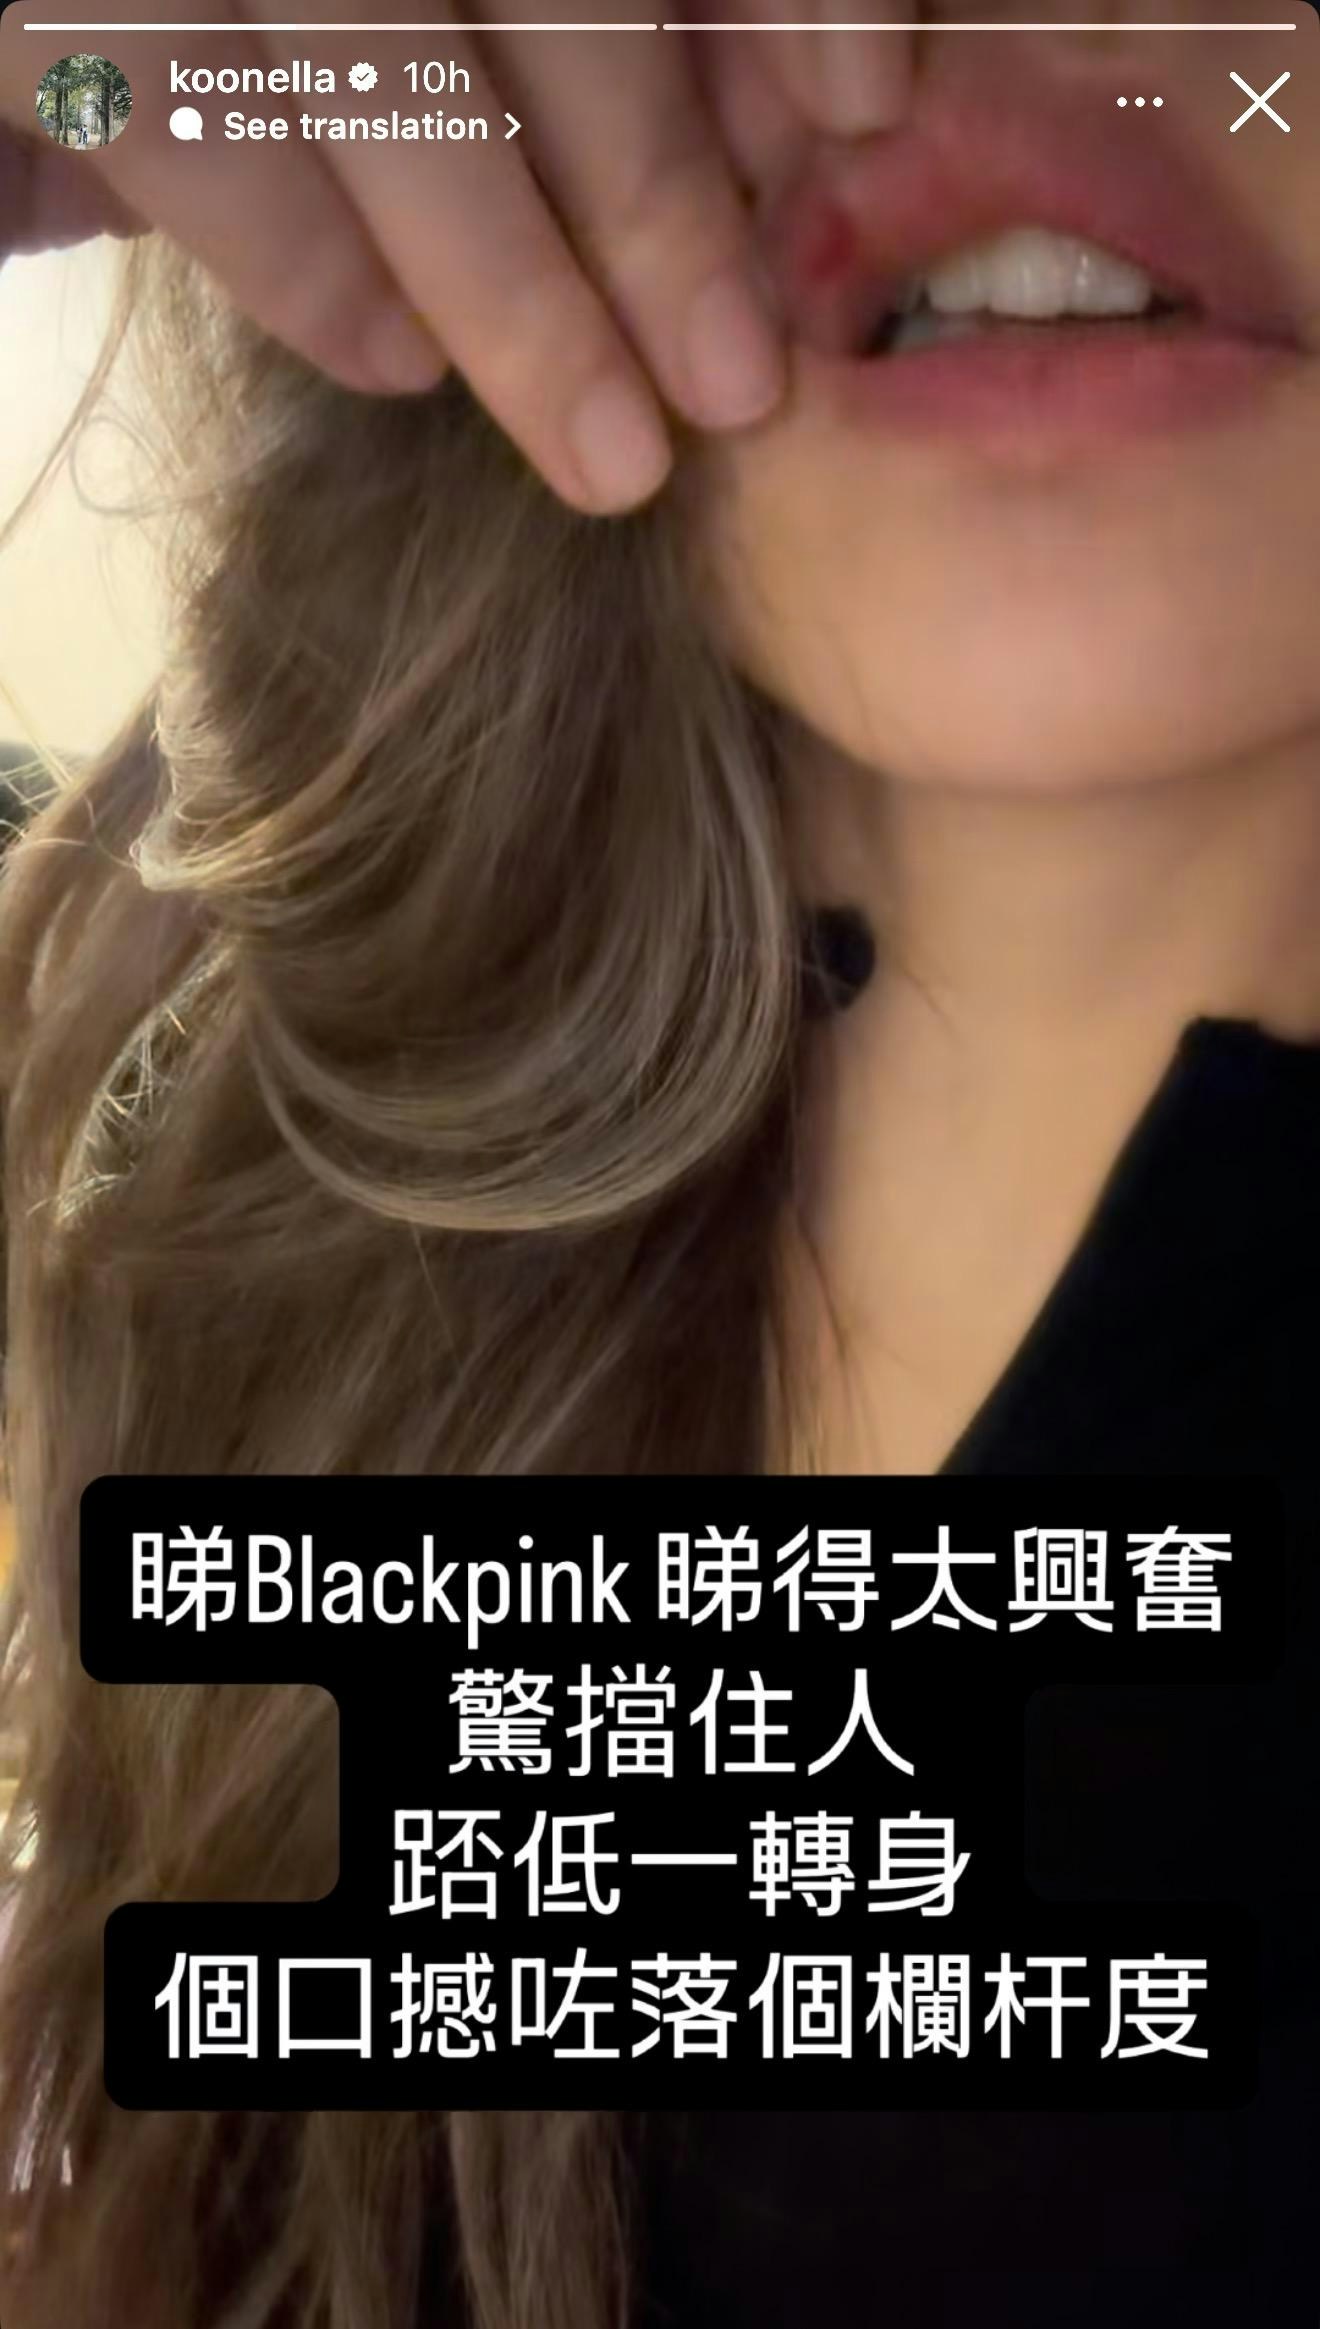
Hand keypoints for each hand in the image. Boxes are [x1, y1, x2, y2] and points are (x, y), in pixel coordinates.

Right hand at [0, 0, 915, 512]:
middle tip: (737, 386)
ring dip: (518, 281)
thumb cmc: (195, 27)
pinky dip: (307, 256)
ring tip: (612, 450)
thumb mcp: (387, 25)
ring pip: (400, 65)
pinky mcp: (40, 7)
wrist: (25, 10)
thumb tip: (752, 106)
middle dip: (655, 190)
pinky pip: (199, 125)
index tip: (867, 110)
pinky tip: (397, 368)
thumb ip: (511, 41)